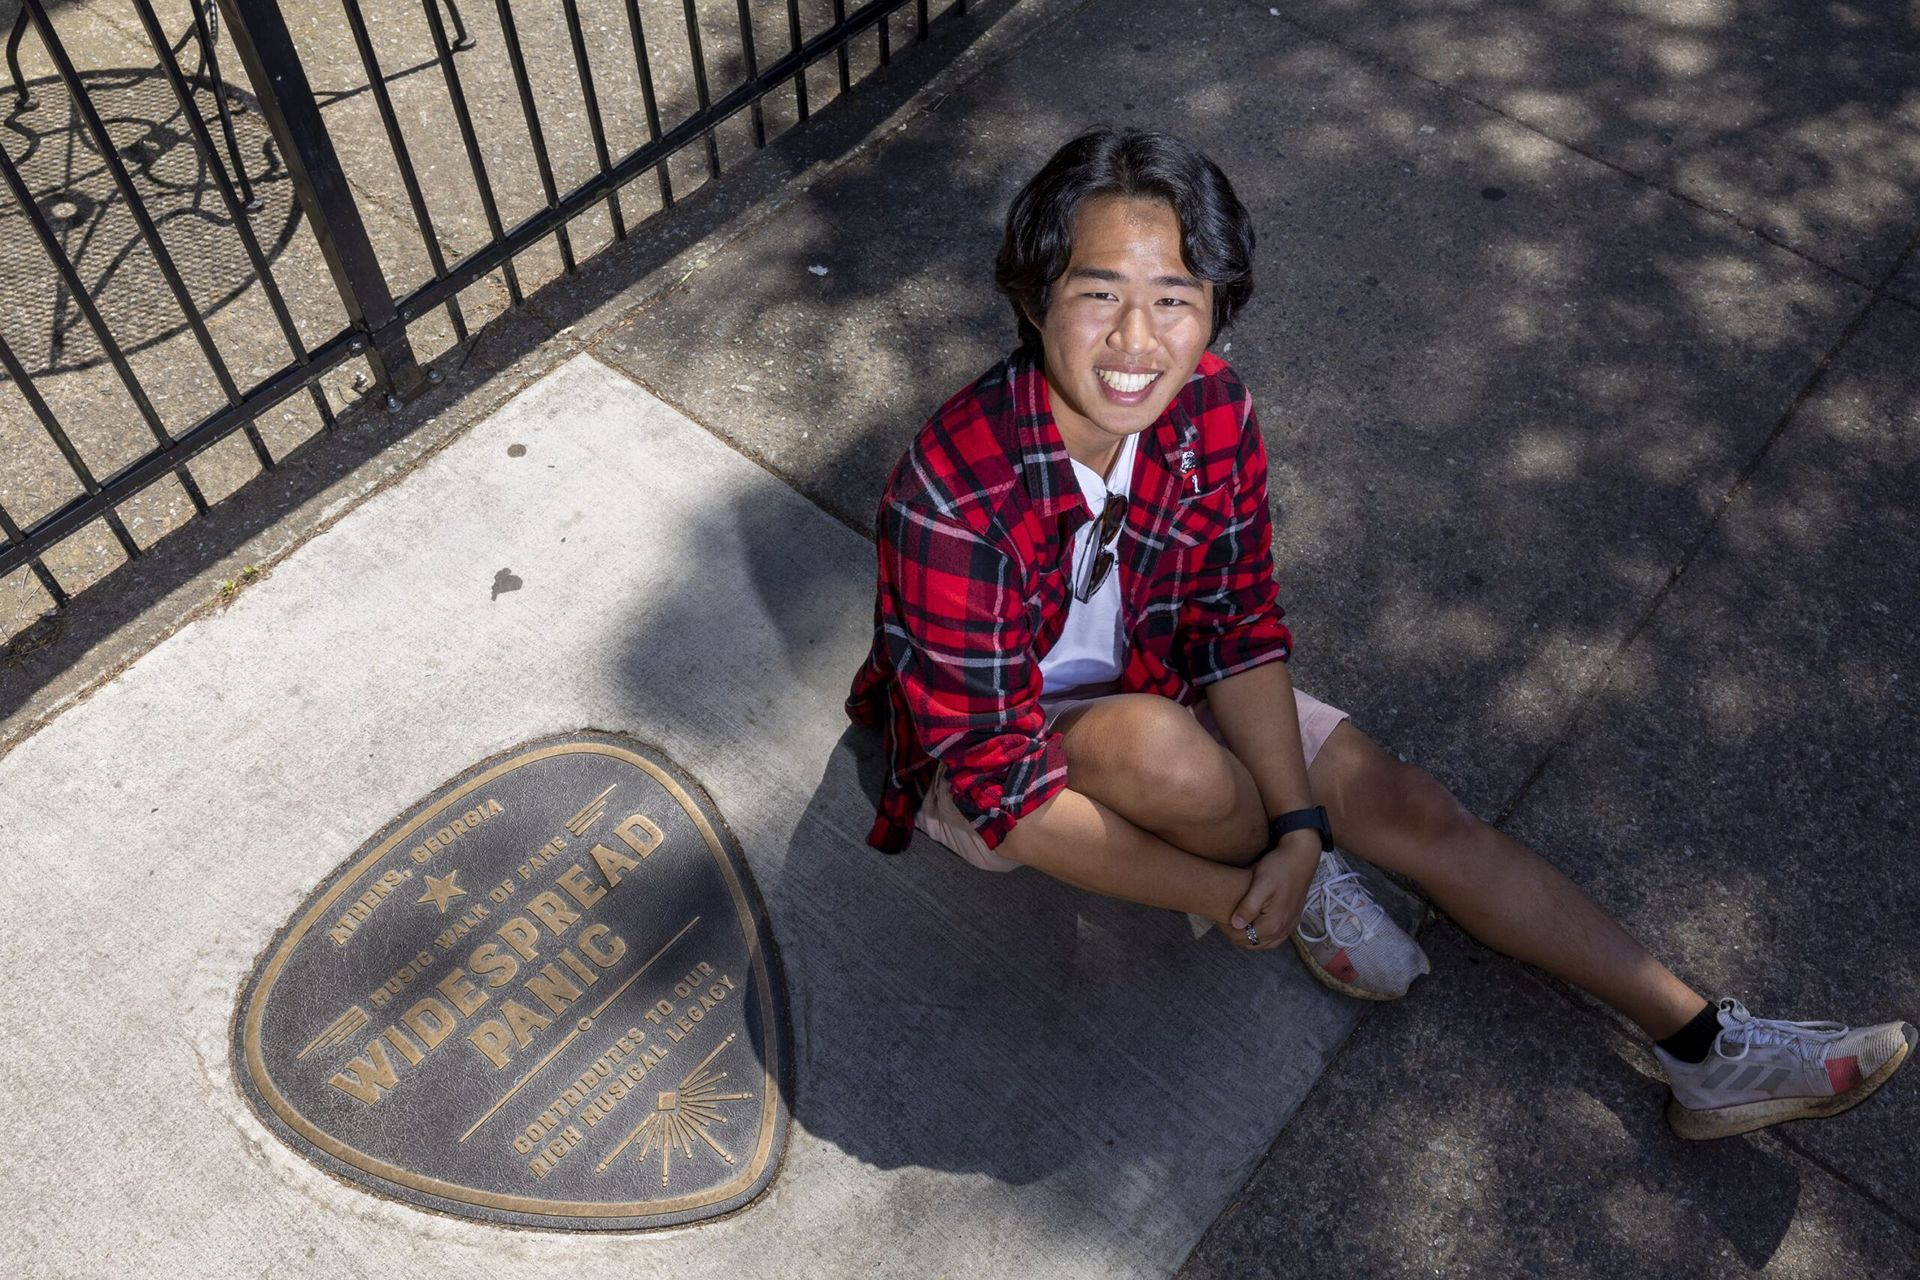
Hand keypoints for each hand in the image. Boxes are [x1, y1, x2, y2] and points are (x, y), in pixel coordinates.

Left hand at [1227, 830, 1319, 949]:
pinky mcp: (1292, 921)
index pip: (1241, 938)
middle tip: (1226, 918)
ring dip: (1249, 937)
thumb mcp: (1260, 884)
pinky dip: (1262, 935)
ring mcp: (1289, 927)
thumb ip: (1248, 907)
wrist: (1300, 857)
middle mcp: (1283, 930)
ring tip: (1239, 920)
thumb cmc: (1278, 868)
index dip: (1226, 929)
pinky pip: (1274, 939)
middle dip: (1236, 934)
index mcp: (1273, 924)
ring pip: (1263, 944)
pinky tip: (1254, 923)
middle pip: (1251, 944)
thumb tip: (1236, 925)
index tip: (1219, 916)